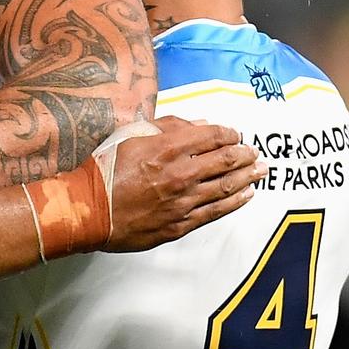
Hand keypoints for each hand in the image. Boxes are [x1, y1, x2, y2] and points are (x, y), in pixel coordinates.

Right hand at [101, 116, 263, 251]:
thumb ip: (165, 126)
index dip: (229, 134)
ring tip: (260, 171)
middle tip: (255, 152)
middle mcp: (180, 174)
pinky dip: (235, 202)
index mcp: (167, 148)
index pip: (212, 136)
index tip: (235, 134)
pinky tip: (246, 195)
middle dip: (244, 154)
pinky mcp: (180, 223)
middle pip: (225, 161)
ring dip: (247, 177)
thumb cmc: (104, 169)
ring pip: (225, 187)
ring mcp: (182, 201)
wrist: (88, 209)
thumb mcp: (129, 135)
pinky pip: (215, 212)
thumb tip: (196, 124)